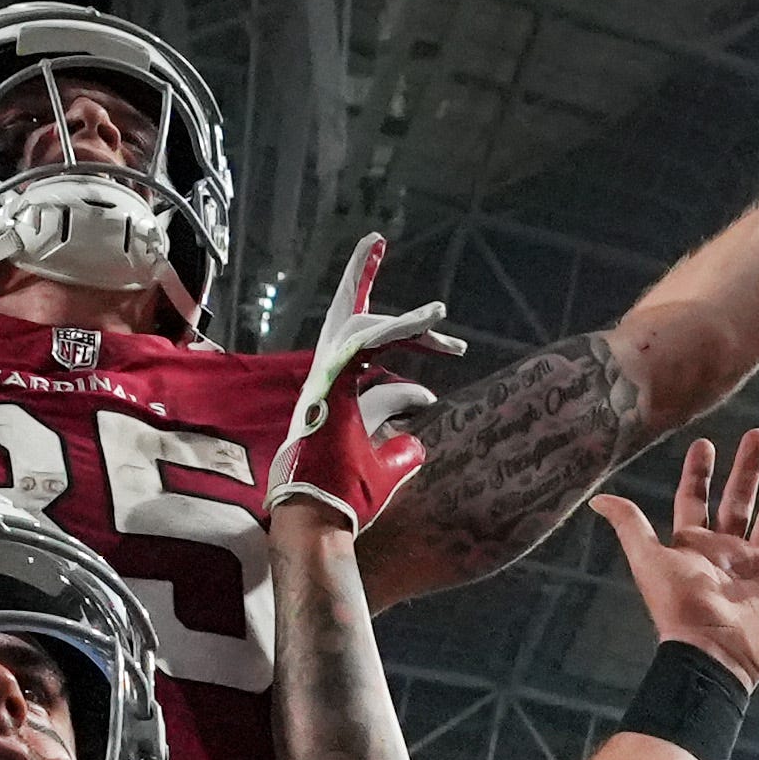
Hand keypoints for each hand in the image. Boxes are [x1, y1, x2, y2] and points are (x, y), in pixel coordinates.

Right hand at [271, 231, 460, 531]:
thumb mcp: (384, 470)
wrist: (317, 519)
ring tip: (441, 318)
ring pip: (366, 330)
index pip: (359, 344)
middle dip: (358, 276)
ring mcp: (324, 380)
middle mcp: (325, 379)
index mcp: (333, 392)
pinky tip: (432, 322)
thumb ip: (400, 451)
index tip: (414, 302)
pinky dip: (399, 331)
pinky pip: (368, 343)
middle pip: (349, 319)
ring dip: (408, 325)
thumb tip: (419, 442)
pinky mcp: (331, 383)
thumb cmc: (343, 498)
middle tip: (376, 241)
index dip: (386, 323)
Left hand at [593, 431, 758, 691]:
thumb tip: (597, 499)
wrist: (713, 651)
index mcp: (695, 546)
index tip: (706, 444)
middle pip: (741, 502)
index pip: (696, 500)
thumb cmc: (679, 605)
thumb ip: (629, 524)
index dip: (699, 474)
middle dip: (750, 469)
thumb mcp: (647, 558)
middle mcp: (728, 553)